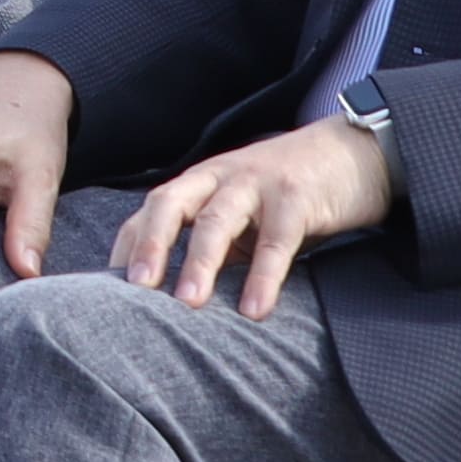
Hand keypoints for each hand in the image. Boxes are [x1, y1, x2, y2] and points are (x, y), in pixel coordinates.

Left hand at [109, 116, 397, 317]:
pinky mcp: (298, 196)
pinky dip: (264, 276)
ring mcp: (257, 183)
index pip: (150, 211)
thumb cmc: (288, 194)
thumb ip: (214, 244)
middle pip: (170, 204)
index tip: (106, 290)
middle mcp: (218, 177)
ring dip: (199, 262)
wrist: (354, 151)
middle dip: (149, 244)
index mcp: (199, 183)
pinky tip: (254, 310)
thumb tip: (177, 298)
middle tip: (134, 290)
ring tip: (187, 304)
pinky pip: (277, 240)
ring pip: (217, 220)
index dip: (128, 246)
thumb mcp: (243, 215)